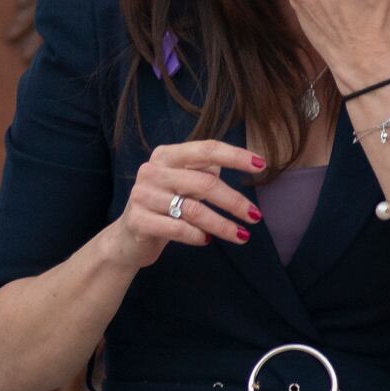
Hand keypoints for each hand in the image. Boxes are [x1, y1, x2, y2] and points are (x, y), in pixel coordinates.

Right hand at [111, 138, 263, 267]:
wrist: (128, 239)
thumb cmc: (165, 207)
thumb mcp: (184, 184)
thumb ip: (206, 172)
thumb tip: (246, 163)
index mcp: (166, 155)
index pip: (206, 150)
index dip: (235, 156)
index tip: (261, 166)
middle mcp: (152, 171)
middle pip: (205, 183)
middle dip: (234, 202)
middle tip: (255, 216)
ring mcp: (143, 195)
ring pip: (194, 209)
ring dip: (222, 225)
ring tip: (241, 235)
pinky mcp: (138, 221)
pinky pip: (178, 229)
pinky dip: (198, 236)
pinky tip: (207, 241)